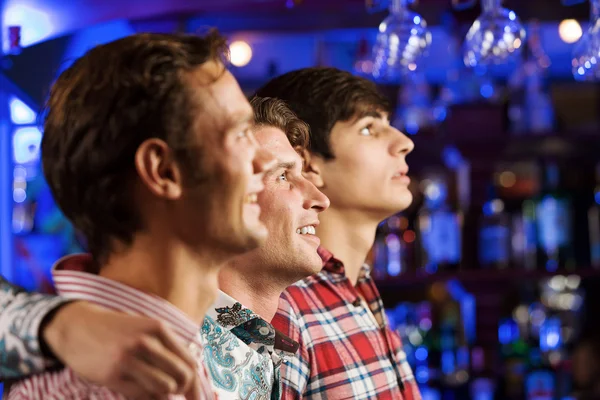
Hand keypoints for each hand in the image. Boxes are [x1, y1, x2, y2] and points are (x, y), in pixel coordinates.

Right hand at [43, 301, 198, 398]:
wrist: (77, 326)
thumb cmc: (116, 330)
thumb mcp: (144, 328)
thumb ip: (167, 346)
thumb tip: (191, 372)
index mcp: (158, 328)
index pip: (189, 361)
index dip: (196, 383)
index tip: (197, 396)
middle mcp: (146, 342)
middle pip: (182, 376)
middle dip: (182, 390)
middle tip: (176, 394)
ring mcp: (128, 359)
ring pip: (164, 388)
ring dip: (163, 394)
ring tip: (155, 389)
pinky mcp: (112, 375)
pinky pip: (141, 395)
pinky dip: (146, 398)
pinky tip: (140, 391)